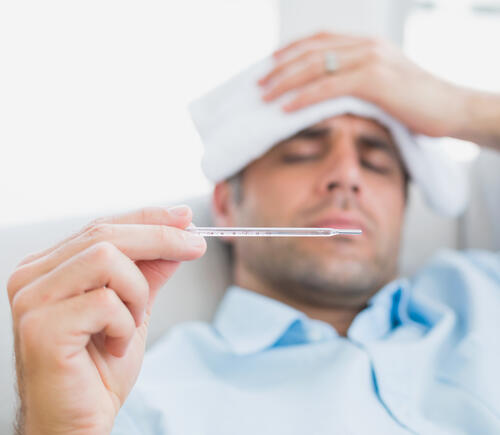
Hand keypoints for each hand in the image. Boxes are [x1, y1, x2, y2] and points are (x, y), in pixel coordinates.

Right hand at [7, 205, 205, 434]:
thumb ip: (150, 270)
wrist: (79, 422)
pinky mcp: (40, 327)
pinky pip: (105, 302)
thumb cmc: (100, 367)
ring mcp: (32, 299)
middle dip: (161, 237)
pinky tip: (114, 346)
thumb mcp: (134, 307)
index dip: (148, 218)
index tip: (185, 218)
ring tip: (132, 322)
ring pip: (107, 259)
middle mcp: (32, 276)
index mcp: (50, 266)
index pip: (102, 226)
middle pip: (105, 234)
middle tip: (196, 246)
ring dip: (136, 292)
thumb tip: (180, 235)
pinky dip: (125, 324)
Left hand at [259, 31, 467, 137]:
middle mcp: (366, 45)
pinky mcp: (374, 80)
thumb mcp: (385, 85)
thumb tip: (331, 93)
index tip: (270, 62)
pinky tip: (286, 108)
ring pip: (316, 66)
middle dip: (280, 67)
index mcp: (367, 44)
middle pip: (312, 51)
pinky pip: (329, 86)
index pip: (320, 39)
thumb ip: (359, 81)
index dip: (291, 49)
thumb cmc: (418, 103)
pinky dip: (304, 97)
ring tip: (265, 97)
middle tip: (258, 84)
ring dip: (285, 82)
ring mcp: (370, 59)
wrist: (452, 109)